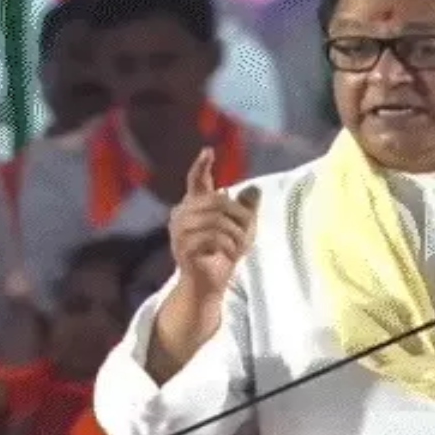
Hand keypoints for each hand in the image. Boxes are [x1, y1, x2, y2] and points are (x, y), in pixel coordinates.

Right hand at [168, 147, 259, 300]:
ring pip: (216, 220)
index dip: (201, 165)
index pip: (196, 180)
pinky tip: (230, 254)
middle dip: (239, 214)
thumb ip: (245, 209)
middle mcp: (182, 215)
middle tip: (249, 230)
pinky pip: (212, 237)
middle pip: (217, 201)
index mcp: (194, 206)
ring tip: (240, 246)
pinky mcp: (183, 248)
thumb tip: (255, 189)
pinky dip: (227, 245)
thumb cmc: (223, 253)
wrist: (208, 283)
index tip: (209, 151)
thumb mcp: (241, 229)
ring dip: (235, 233)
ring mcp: (180, 231)